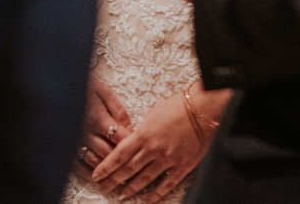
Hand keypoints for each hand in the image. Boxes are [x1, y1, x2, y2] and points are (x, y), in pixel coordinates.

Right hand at [73, 74, 132, 176]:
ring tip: (116, 173)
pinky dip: (87, 172)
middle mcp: (86, 132)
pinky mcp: (64, 145)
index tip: (138, 148)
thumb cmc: (80, 85)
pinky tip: (95, 175)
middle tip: (131, 166)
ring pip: (94, 161)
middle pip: (108, 153)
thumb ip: (116, 107)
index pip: (119, 137)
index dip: (130, 144)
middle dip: (120, 161)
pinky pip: (77, 164)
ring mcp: (74, 140)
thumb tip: (128, 124)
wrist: (56, 84)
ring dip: (106, 169)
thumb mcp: (101, 90)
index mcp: (97, 117)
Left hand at [89, 90, 206, 200]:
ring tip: (122, 196)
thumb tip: (136, 138)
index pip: (119, 154)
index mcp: (143, 133)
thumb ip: (142, 128)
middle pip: (128, 170)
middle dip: (113, 181)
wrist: (202, 108)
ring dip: (131, 190)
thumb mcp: (154, 112)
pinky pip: (165, 185)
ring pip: (144, 180)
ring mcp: (166, 159)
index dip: (106, 167)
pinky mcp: (181, 166)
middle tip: (105, 187)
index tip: (97, 175)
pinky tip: (147, 201)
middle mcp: (152, 149)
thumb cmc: (179, 106)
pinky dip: (155, 195)